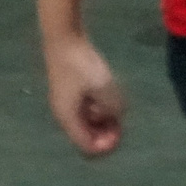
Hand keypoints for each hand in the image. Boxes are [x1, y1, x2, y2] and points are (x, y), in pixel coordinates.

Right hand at [44, 34, 125, 156]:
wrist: (64, 38)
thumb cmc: (81, 64)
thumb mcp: (103, 86)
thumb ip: (114, 106)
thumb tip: (117, 115)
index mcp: (69, 119)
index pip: (88, 148)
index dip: (106, 145)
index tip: (119, 129)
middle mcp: (66, 116)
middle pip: (88, 137)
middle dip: (106, 131)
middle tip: (120, 117)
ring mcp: (67, 104)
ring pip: (88, 122)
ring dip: (103, 117)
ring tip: (114, 101)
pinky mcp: (71, 93)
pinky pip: (87, 109)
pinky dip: (98, 106)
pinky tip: (106, 92)